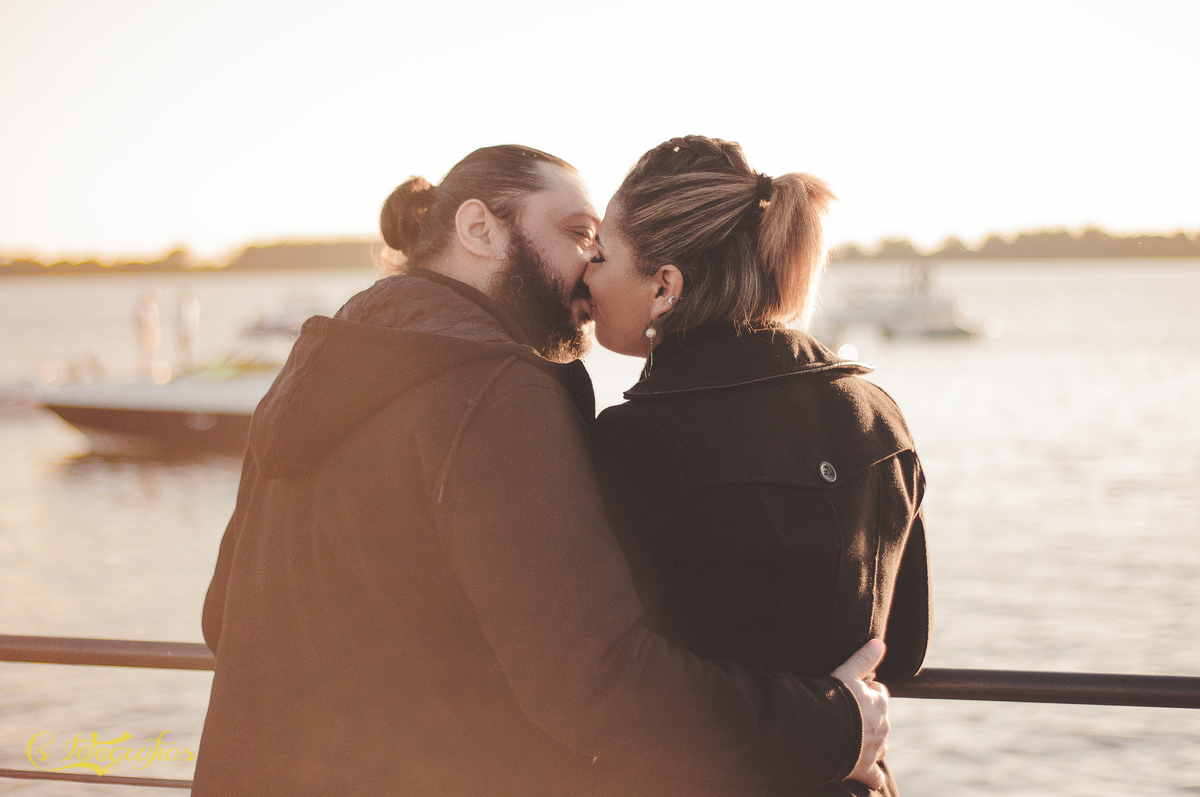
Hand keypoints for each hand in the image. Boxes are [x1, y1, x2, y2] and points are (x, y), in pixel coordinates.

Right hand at [830, 639, 889, 789]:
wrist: (819, 733)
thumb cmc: (831, 699)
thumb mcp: (846, 673)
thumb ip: (864, 658)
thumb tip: (879, 642)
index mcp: (879, 702)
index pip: (879, 693)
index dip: (865, 692)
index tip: (850, 693)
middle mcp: (882, 726)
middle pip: (879, 719)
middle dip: (867, 718)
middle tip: (846, 715)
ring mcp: (875, 749)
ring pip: (880, 745)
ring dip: (870, 742)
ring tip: (850, 739)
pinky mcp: (864, 769)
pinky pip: (874, 776)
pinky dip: (871, 775)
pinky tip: (866, 774)